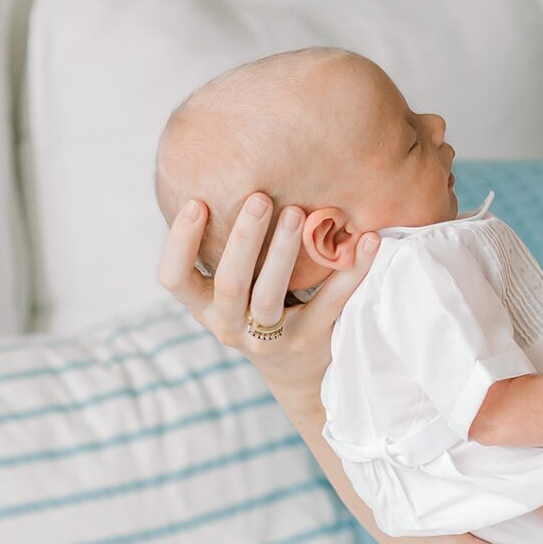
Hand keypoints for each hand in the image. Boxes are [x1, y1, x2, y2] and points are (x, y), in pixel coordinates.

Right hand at [156, 192, 378, 410]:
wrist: (298, 371)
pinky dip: (351, 270)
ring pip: (269, 295)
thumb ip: (228, 248)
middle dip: (243, 238)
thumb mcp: (233, 287)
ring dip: (283, 251)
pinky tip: (368, 239)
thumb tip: (227, 172)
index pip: (174, 280)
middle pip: (229, 283)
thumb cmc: (259, 306)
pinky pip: (330, 304)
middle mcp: (228, 325)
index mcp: (204, 307)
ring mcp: (268, 339)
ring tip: (297, 212)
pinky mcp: (308, 343)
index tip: (196, 201)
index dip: (179, 243)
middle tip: (259, 196)